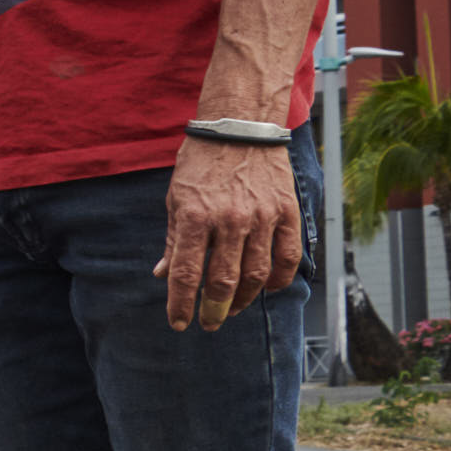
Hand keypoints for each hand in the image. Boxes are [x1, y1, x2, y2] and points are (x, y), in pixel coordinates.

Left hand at [158, 137, 301, 331]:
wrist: (241, 126)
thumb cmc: (201, 163)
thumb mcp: (176, 198)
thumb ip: (174, 239)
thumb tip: (162, 274)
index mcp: (194, 216)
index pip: (185, 274)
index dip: (181, 304)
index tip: (178, 323)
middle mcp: (229, 220)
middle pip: (222, 281)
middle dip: (213, 310)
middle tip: (208, 323)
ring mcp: (262, 217)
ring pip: (256, 275)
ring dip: (243, 300)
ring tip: (231, 309)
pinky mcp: (288, 212)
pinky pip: (288, 257)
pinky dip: (278, 280)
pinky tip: (267, 289)